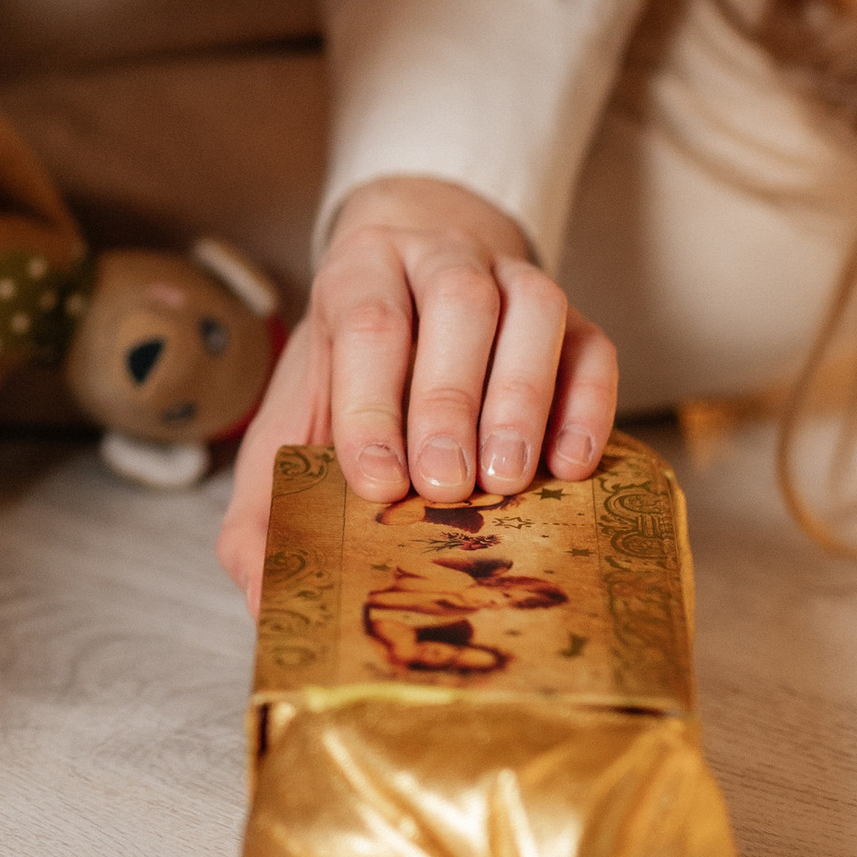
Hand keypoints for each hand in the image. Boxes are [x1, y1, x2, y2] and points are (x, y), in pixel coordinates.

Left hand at [217, 174, 615, 604]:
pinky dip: (587, 406)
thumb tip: (263, 599)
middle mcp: (440, 257)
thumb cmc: (350, 374)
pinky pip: (593, 348)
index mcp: (360, 272)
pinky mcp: (574, 322)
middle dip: (448, 400)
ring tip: (507, 479)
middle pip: (456, 303)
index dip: (371, 402)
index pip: (368, 321)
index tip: (376, 481)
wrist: (412, 286)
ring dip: (520, 397)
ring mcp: (514, 279)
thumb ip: (267, 504)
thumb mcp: (293, 420)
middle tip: (444, 484)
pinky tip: (569, 466)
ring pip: (533, 308)